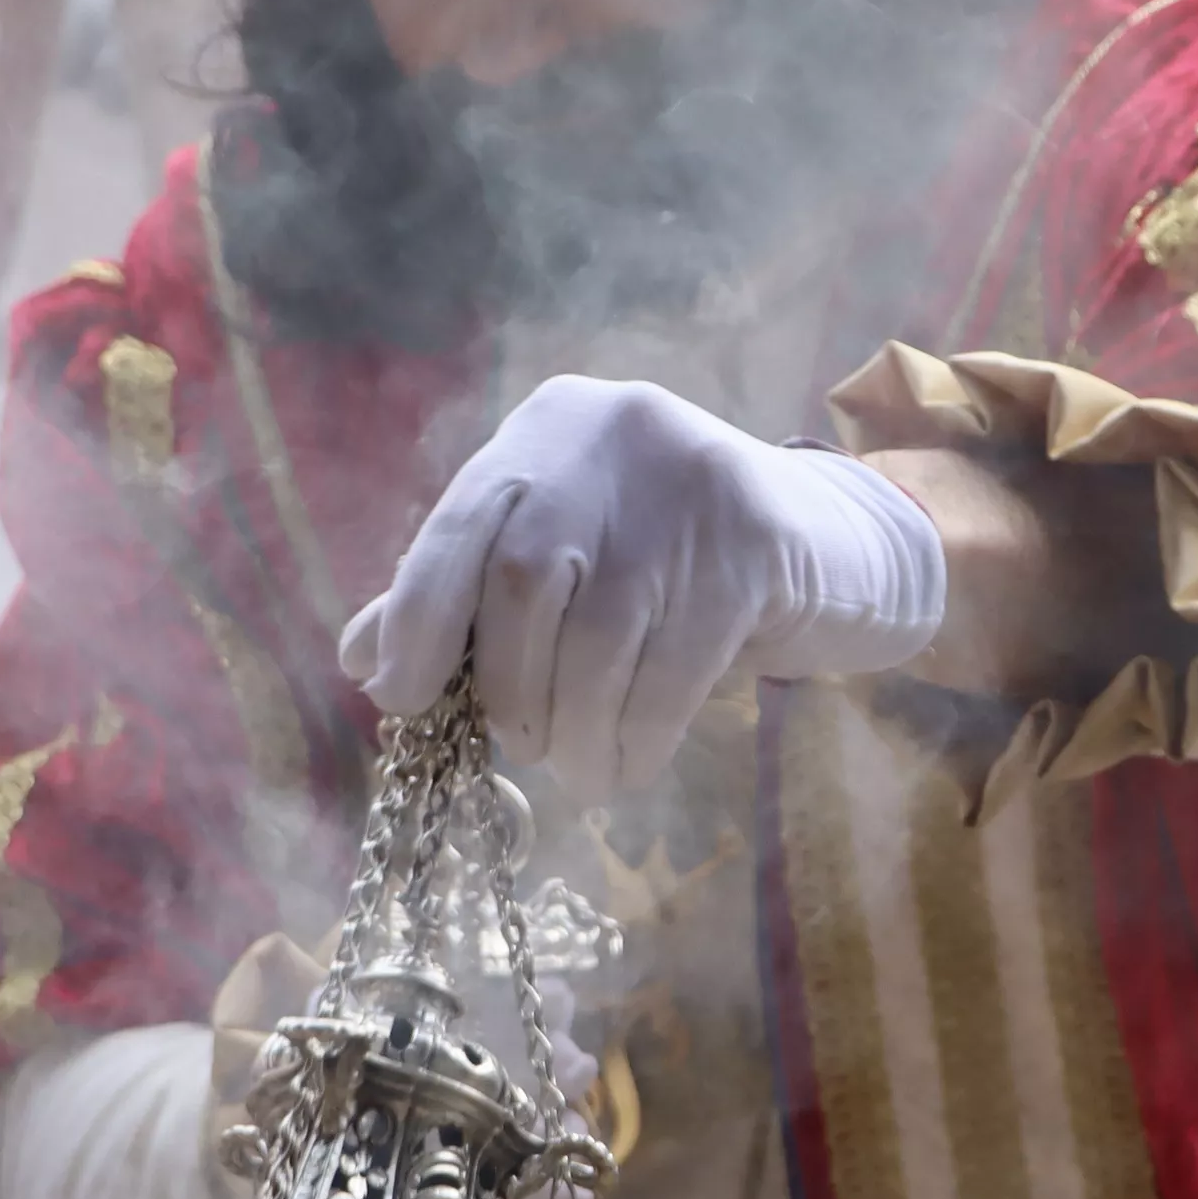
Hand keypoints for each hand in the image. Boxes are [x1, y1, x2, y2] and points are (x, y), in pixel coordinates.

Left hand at [340, 376, 946, 801]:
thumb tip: (360, 656)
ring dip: (576, 730)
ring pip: (598, 636)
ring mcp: (690, 483)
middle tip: (524, 746)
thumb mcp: (569, 561)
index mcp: (550, 429)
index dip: (417, 619)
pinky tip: (631, 766)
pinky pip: (673, 669)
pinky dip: (638, 737)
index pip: (458, 525)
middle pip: (523, 581)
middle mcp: (613, 436)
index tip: (402, 699)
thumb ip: (468, 596)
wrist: (837, 547)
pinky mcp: (757, 543)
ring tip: (583, 769)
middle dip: (508, 688)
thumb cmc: (673, 568)